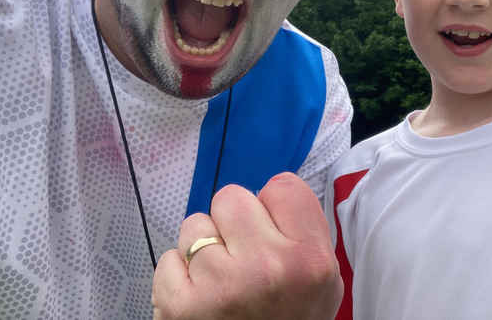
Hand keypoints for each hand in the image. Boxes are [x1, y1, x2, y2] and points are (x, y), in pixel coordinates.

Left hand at [152, 172, 342, 319]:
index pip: (283, 186)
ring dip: (203, 247)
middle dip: (233, 222)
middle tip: (243, 255)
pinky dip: (179, 277)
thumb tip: (269, 195)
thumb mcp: (323, 281)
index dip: (274, 207)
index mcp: (308, 260)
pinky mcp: (179, 306)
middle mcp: (267, 268)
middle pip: (232, 197)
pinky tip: (200, 297)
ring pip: (195, 224)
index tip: (272, 230)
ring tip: (221, 279)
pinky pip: (168, 259)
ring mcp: (219, 286)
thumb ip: (305, 233)